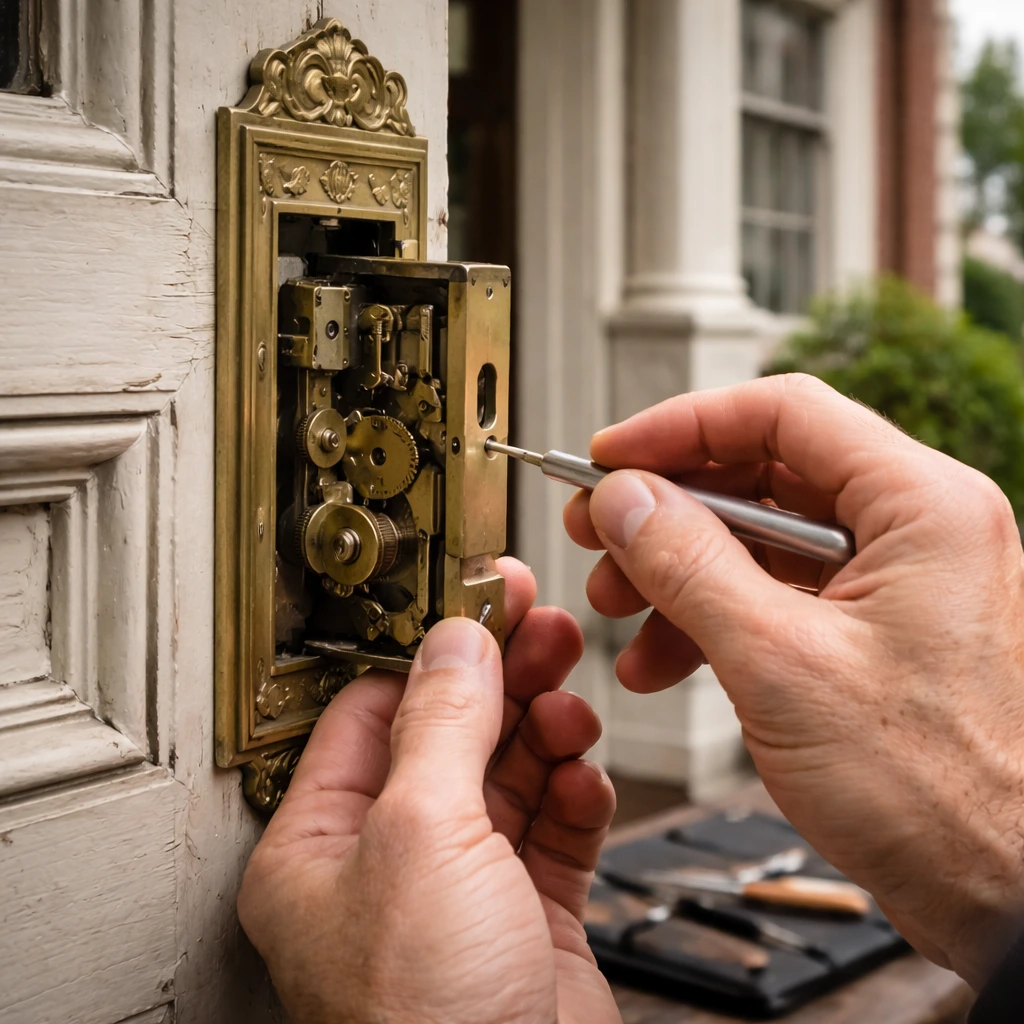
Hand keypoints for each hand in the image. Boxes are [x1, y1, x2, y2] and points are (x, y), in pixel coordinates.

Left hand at [237, 558, 619, 1023]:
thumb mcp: (422, 838)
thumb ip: (442, 722)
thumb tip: (456, 639)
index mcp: (324, 844)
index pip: (373, 712)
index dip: (430, 652)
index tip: (478, 603)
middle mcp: (389, 862)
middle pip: (450, 734)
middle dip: (503, 678)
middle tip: (544, 626)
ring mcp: (463, 887)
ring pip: (509, 774)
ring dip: (545, 730)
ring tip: (572, 700)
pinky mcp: (528, 914)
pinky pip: (554, 827)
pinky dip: (575, 793)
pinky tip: (585, 778)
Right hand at [564, 374, 1023, 988]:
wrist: (1002, 893)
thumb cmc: (937, 793)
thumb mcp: (778, 663)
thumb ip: (690, 564)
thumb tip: (626, 499)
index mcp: (921, 506)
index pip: (783, 413)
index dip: (681, 426)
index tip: (613, 456)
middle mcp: (915, 529)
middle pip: (764, 474)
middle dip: (669, 508)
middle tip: (600, 531)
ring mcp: (895, 582)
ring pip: (760, 538)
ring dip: (678, 569)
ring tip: (621, 610)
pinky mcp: (872, 632)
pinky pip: (775, 594)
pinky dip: (711, 617)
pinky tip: (665, 659)